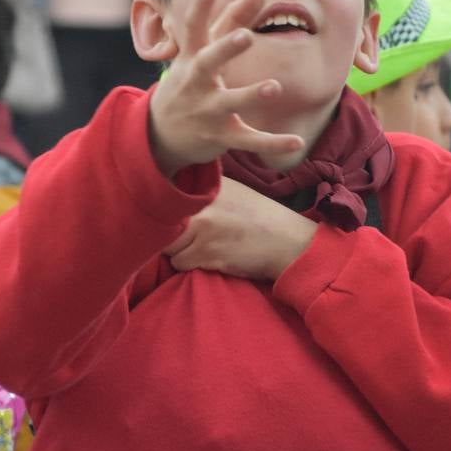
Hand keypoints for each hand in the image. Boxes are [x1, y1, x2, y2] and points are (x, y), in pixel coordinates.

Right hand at [145, 0, 304, 175]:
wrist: (161, 131)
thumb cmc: (191, 79)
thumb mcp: (201, 51)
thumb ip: (229, 20)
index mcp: (192, 56)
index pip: (195, 27)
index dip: (201, 6)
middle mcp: (197, 81)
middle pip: (209, 62)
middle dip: (226, 49)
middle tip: (246, 36)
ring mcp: (208, 109)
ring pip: (230, 102)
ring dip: (251, 94)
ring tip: (274, 86)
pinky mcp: (221, 135)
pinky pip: (249, 139)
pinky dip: (273, 142)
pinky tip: (298, 141)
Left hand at [165, 178, 316, 280]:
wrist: (287, 241)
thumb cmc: (260, 219)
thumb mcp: (234, 193)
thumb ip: (205, 192)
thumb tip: (172, 194)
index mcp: (209, 185)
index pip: (166, 198)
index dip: (167, 214)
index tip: (170, 221)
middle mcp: (203, 203)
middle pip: (162, 223)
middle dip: (170, 234)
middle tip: (187, 239)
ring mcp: (205, 227)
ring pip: (168, 245)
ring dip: (179, 251)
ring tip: (200, 248)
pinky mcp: (208, 252)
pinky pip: (179, 263)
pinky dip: (189, 265)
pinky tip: (207, 259)